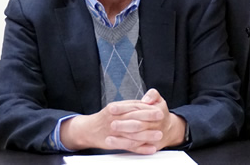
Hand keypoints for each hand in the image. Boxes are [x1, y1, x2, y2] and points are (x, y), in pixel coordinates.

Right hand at [61, 88, 185, 153]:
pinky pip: (128, 146)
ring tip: (159, 135)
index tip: (158, 108)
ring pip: (132, 133)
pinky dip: (140, 148)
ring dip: (146, 135)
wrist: (88, 130)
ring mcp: (113, 132)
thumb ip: (130, 105)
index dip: (147, 108)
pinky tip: (150, 149)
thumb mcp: (116, 107)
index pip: (133, 106)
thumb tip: (146, 101)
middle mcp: (114, 119)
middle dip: (148, 117)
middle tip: (161, 117)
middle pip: (133, 118)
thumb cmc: (105, 118)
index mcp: (116, 108)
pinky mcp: (114, 143)